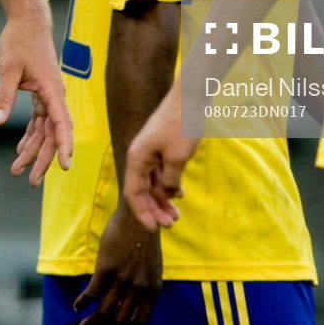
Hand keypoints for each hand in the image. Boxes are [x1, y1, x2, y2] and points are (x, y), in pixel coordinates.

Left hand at [0, 8, 73, 184]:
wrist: (27, 20)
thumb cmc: (19, 40)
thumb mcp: (8, 67)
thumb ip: (3, 95)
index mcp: (52, 91)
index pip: (62, 124)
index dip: (64, 146)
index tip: (65, 166)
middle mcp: (54, 96)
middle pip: (52, 133)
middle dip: (43, 158)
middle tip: (31, 181)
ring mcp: (48, 95)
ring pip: (45, 130)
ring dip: (33, 149)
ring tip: (18, 170)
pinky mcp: (40, 92)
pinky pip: (39, 120)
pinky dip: (30, 135)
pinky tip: (20, 149)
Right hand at [75, 207, 161, 324]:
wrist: (138, 216)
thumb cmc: (144, 240)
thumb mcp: (151, 267)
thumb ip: (144, 287)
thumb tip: (130, 305)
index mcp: (153, 289)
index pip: (140, 323)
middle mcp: (138, 288)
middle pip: (120, 321)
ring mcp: (122, 279)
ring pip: (104, 312)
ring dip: (91, 323)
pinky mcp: (106, 269)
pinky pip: (91, 293)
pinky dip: (82, 303)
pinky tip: (76, 305)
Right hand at [121, 91, 196, 229]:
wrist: (190, 95)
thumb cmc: (182, 124)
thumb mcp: (178, 158)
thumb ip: (169, 181)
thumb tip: (167, 194)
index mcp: (137, 158)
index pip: (133, 194)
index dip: (143, 213)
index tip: (156, 229)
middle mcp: (140, 156)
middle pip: (142, 190)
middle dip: (155, 209)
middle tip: (171, 224)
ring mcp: (150, 150)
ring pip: (152, 182)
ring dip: (163, 199)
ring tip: (176, 215)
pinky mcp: (161, 146)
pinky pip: (161, 172)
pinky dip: (168, 185)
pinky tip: (179, 195)